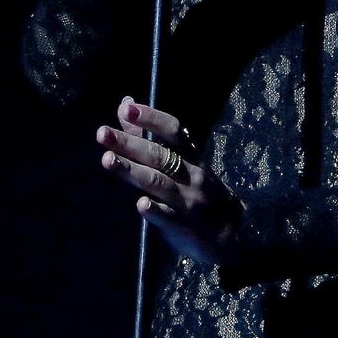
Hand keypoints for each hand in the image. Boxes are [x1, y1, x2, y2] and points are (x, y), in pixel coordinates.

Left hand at [98, 97, 240, 264]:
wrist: (235, 232)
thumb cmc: (199, 192)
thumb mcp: (182, 164)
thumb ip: (149, 137)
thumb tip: (125, 105)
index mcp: (191, 157)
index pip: (173, 132)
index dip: (152, 119)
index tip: (128, 109)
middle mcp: (191, 174)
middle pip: (159, 155)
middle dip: (130, 143)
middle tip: (102, 133)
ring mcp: (188, 200)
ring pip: (158, 182)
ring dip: (133, 170)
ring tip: (107, 160)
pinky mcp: (184, 227)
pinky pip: (169, 217)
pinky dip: (155, 210)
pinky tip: (141, 204)